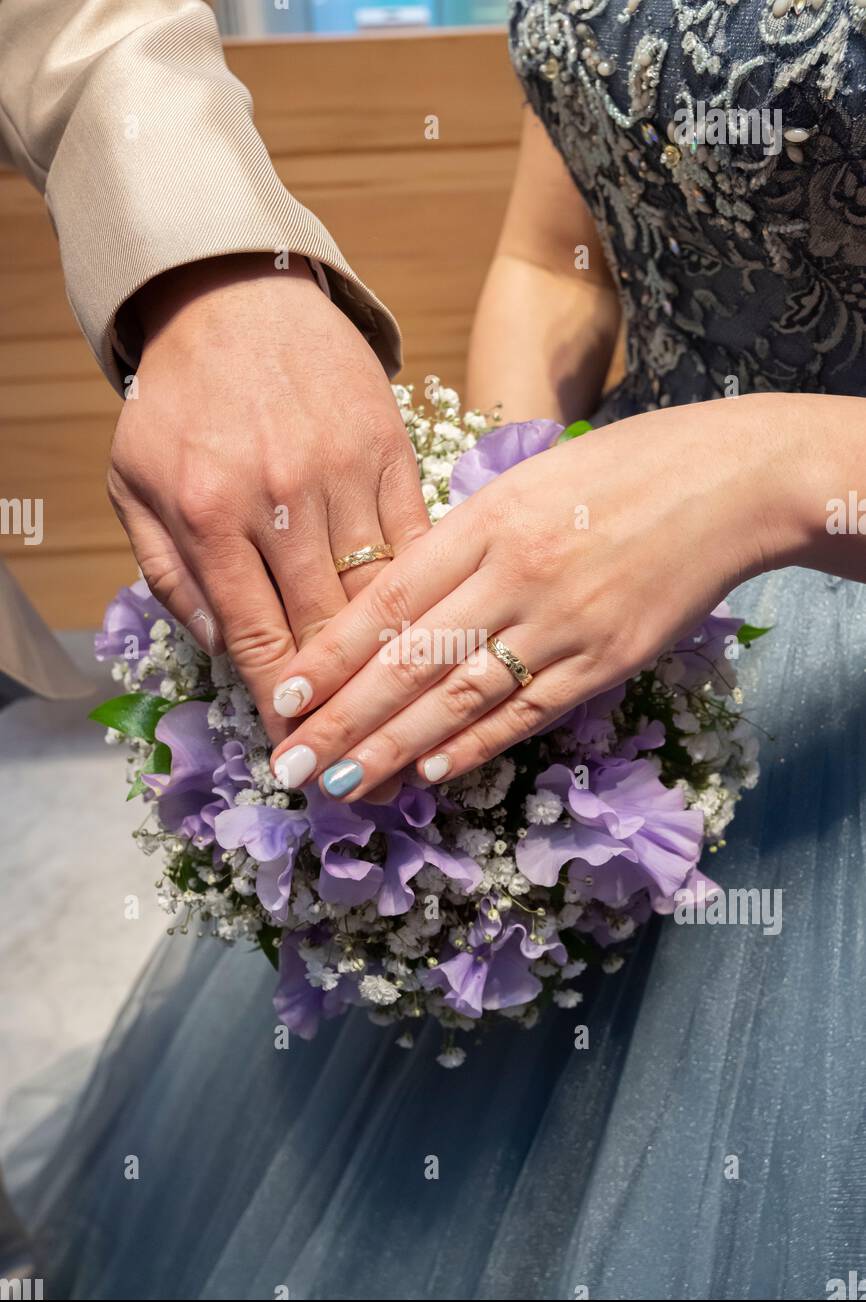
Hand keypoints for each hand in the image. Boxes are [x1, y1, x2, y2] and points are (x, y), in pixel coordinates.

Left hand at [107, 253, 428, 741]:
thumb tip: (226, 651)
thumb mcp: (135, 486)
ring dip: (387, 661)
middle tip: (352, 753)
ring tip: (396, 712)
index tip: (299, 751)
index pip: (259, 638)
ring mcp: (345, 473)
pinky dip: (420, 593)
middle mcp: (282, 499)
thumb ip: (172, 575)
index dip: (284, 705)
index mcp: (210, 514)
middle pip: (326, 628)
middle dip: (339, 702)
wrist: (232, 294)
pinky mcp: (392, 449)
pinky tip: (425, 632)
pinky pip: (414, 541)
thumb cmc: (178, 400)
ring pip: (378, 592)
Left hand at [266, 395, 807, 797]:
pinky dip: (475, 746)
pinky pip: (526, 711)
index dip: (330, 655)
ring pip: (458, 696)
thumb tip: (401, 603)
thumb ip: (464, 539)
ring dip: (393, 748)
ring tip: (341, 786)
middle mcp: (515, 573)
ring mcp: (562, 622)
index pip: (386, 600)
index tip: (282, 695)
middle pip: (409, 659)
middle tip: (289, 766)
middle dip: (342, 720)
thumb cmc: (623, 469)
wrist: (730, 482)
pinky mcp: (605, 660)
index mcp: (486, 519)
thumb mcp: (527, 481)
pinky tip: (430, 773)